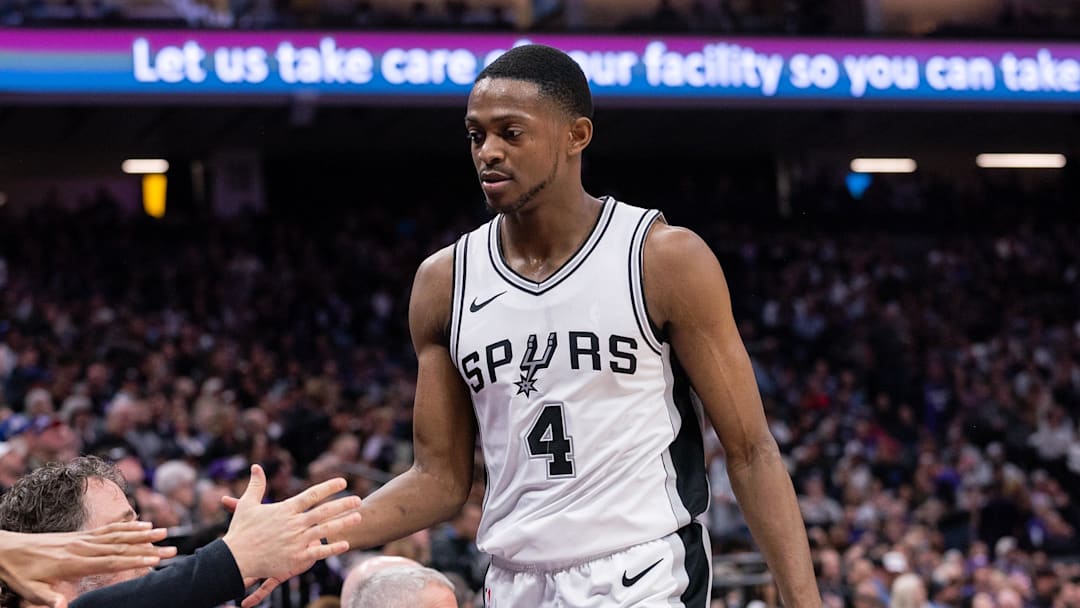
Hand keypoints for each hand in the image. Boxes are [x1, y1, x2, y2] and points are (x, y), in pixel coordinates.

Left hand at [0, 521, 175, 607]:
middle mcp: (83, 547)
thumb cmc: (20, 572)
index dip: (134, 560)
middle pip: (122, 547)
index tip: (155, 560)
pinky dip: (127, 527)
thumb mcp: (30, 589)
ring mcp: (84, 539)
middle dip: (148, 548)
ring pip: (119, 535)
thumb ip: (48, 597)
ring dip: (142, 534)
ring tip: (164, 532)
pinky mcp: (82, 535)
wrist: (7, 548)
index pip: (110, 561)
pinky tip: (142, 524)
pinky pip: (109, 530)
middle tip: (171, 549)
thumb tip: (62, 606)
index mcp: (74, 562)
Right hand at [221, 465, 360, 607]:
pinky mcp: (295, 558)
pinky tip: (345, 544)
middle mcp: (294, 524)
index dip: (329, 487)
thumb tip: (256, 466)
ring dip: (343, 523)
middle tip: (359, 499)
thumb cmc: (241, 531)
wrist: (234, 559)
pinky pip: (318, 552)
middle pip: (324, 511)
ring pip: (325, 530)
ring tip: (358, 517)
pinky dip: (332, 548)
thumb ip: (256, 485)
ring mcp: (296, 541)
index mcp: (285, 509)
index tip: (343, 482)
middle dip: (343, 504)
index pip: (312, 495)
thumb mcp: (247, 504)